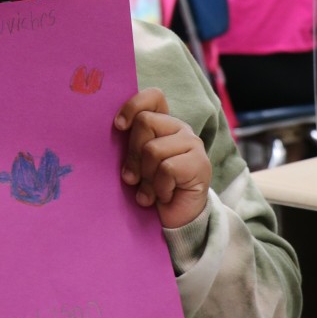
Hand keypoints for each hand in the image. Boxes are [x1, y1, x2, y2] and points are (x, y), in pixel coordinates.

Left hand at [115, 88, 210, 228]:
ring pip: (153, 149)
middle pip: (145, 122)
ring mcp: (192, 144)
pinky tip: (164, 196)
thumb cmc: (152, 189)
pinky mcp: (200, 163)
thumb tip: (116, 129)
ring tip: (150, 191)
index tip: (119, 126)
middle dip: (133, 154)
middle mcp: (179, 129)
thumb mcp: (137, 164)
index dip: (133, 106)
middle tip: (134, 177)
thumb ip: (131, 145)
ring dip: (146, 177)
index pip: (154, 97)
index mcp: (163, 124)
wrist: (176, 220)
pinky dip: (159, 188)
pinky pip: (166, 168)